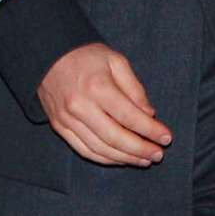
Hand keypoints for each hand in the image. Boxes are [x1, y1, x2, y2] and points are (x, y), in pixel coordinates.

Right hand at [38, 44, 171, 166]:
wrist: (47, 55)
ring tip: (144, 160)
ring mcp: (68, 120)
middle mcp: (80, 107)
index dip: (150, 130)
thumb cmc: (86, 56)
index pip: (129, 116)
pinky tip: (121, 159)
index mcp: (97, 87)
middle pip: (115, 138)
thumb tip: (149, 114)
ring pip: (100, 149)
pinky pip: (84, 150)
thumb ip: (135, 89)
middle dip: (140, 150)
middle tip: (158, 155)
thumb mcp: (116, 61)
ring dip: (125, 158)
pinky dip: (104, 159)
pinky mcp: (60, 127)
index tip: (166, 138)